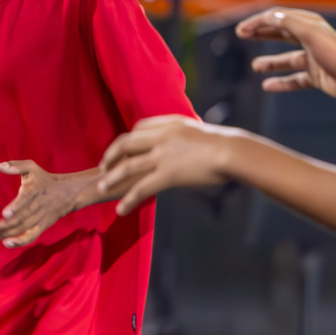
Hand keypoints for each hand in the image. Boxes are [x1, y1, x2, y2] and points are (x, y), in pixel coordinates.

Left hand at [0, 161, 91, 248]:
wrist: (68, 193)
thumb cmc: (44, 179)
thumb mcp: (32, 168)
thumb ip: (16, 166)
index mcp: (34, 190)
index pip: (26, 199)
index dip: (16, 206)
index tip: (5, 213)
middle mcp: (37, 206)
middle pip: (21, 218)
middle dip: (4, 225)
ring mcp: (39, 218)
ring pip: (22, 228)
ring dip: (6, 234)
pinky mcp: (42, 226)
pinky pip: (31, 236)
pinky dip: (20, 241)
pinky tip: (6, 243)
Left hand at [97, 116, 236, 214]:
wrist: (234, 152)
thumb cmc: (225, 145)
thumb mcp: (200, 132)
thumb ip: (185, 135)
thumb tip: (184, 142)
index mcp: (170, 124)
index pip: (139, 127)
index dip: (126, 139)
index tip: (121, 149)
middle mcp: (162, 137)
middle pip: (125, 143)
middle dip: (110, 155)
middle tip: (102, 167)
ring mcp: (163, 155)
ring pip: (127, 166)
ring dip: (111, 178)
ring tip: (101, 188)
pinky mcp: (168, 174)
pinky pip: (141, 188)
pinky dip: (128, 200)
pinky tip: (121, 210)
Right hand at [236, 8, 335, 102]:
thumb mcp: (310, 33)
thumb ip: (288, 22)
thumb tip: (268, 16)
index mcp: (310, 24)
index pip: (279, 18)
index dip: (259, 21)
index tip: (241, 29)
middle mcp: (311, 39)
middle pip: (281, 33)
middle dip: (261, 33)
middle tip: (241, 35)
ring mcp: (313, 59)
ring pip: (286, 59)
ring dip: (270, 62)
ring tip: (255, 67)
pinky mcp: (316, 76)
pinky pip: (294, 79)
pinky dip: (281, 82)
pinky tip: (267, 86)